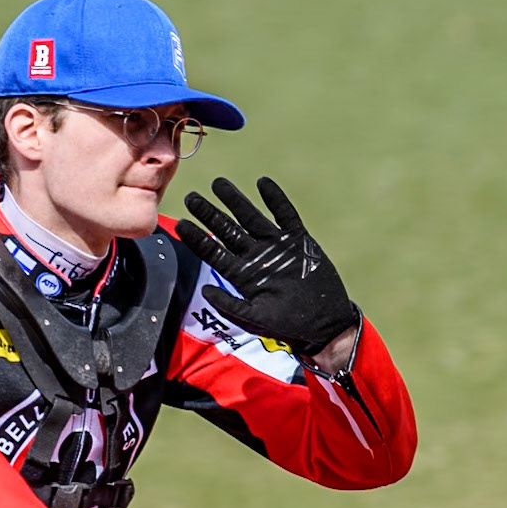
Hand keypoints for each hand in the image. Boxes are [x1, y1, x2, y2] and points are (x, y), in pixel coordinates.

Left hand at [176, 177, 360, 356]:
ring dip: (235, 201)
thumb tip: (204, 292)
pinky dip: (275, 199)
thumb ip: (229, 306)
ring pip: (251, 217)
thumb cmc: (288, 324)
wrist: (324, 323)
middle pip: (227, 230)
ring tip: (218, 184)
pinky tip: (263, 183)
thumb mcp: (255, 319)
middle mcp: (255, 256)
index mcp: (242, 275)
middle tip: (191, 197)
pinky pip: (285, 215)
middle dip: (209, 213)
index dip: (197, 238)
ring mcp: (276, 246)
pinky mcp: (298, 240)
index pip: (213, 252)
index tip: (182, 224)